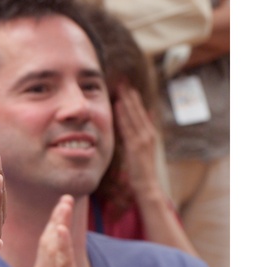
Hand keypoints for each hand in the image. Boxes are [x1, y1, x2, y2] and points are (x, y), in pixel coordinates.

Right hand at [26, 195, 102, 266]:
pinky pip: (61, 266)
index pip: (45, 247)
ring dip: (59, 223)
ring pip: (53, 249)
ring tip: (65, 203)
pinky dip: (61, 245)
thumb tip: (64, 264)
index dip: (53, 224)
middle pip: (47, 243)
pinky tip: (62, 228)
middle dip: (56, 217)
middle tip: (65, 196)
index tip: (61, 204)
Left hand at [113, 84, 162, 198]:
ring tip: (121, 86)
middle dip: (130, 94)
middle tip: (123, 79)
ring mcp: (143, 139)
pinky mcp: (136, 146)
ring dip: (127, 100)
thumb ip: (139, 135)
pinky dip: (123, 115)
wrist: (147, 186)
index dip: (134, 99)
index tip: (128, 86)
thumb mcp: (141, 150)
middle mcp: (148, 133)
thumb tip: (139, 122)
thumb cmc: (141, 171)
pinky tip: (118, 104)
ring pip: (134, 115)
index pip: (140, 112)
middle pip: (138, 110)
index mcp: (148, 134)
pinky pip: (128, 127)